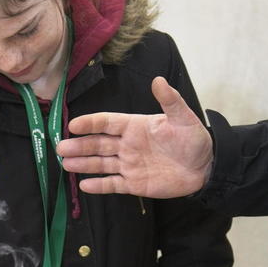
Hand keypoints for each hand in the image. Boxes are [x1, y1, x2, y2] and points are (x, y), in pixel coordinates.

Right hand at [56, 76, 213, 197]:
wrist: (206, 167)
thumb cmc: (194, 139)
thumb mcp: (183, 118)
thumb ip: (170, 100)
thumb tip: (158, 80)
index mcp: (135, 126)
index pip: (107, 123)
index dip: (90, 123)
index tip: (73, 125)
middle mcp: (128, 145)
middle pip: (98, 144)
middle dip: (79, 146)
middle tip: (61, 148)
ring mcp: (129, 165)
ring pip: (101, 164)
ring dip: (83, 164)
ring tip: (66, 164)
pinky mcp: (134, 183)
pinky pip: (112, 184)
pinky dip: (98, 185)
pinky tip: (84, 185)